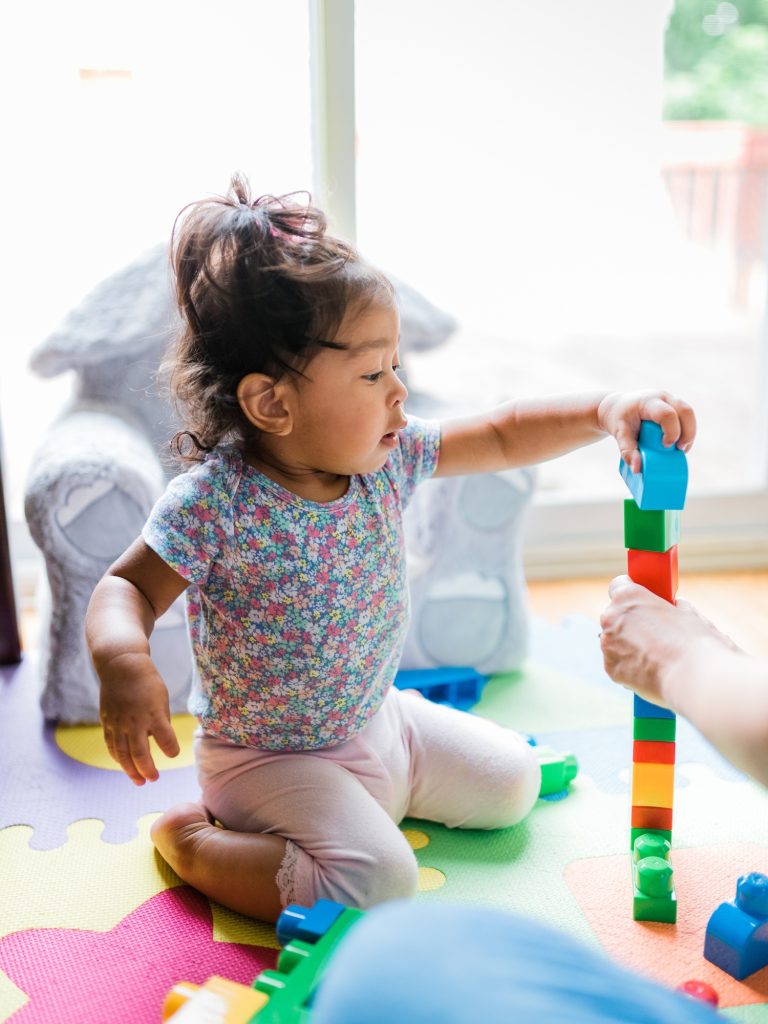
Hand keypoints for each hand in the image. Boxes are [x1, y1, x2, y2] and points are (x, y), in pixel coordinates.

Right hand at [99, 652, 179, 784]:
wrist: (121, 667)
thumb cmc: (147, 683)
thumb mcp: (162, 699)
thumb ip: (161, 722)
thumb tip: (160, 743)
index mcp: (153, 713)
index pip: (166, 739)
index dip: (171, 750)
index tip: (173, 754)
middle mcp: (134, 720)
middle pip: (140, 753)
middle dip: (147, 770)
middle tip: (154, 779)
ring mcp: (118, 723)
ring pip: (123, 754)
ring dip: (131, 771)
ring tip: (140, 782)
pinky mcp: (107, 723)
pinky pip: (112, 746)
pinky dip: (119, 758)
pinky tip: (125, 766)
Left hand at [597, 390, 695, 474]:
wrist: (617, 407)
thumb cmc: (619, 419)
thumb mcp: (619, 434)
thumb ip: (628, 451)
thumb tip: (638, 469)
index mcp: (648, 402)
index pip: (667, 414)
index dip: (671, 431)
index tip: (665, 446)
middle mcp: (662, 397)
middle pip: (686, 411)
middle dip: (688, 433)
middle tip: (680, 450)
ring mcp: (670, 399)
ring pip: (689, 414)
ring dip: (689, 433)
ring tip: (681, 450)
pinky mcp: (674, 405)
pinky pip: (687, 417)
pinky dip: (687, 432)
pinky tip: (679, 445)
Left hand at [599, 575, 738, 705]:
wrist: (694, 678)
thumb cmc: (697, 643)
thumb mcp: (691, 615)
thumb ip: (677, 607)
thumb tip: (677, 606)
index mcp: (629, 596)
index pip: (619, 585)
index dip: (630, 594)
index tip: (639, 601)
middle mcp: (611, 617)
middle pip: (615, 616)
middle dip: (631, 623)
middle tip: (655, 634)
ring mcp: (608, 644)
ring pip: (615, 642)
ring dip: (628, 646)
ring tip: (656, 657)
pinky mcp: (610, 668)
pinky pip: (617, 664)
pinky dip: (629, 667)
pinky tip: (650, 671)